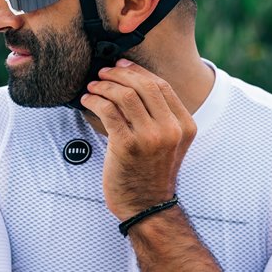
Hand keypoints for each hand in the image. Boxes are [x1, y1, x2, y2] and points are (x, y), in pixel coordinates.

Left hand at [80, 59, 196, 220]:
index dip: (138, 71)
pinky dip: (94, 100)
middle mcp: (171, 129)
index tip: (121, 65)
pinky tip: (87, 100)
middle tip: (102, 72)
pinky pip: (108, 111)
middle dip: (119, 73)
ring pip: (124, 95)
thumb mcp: (169, 142)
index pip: (161, 85)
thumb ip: (161, 115)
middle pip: (144, 85)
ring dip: (104, 86)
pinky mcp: (127, 146)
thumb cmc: (151, 172)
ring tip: (92, 87)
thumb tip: (134, 82)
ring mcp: (150, 137)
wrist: (146, 206)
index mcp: (185, 125)